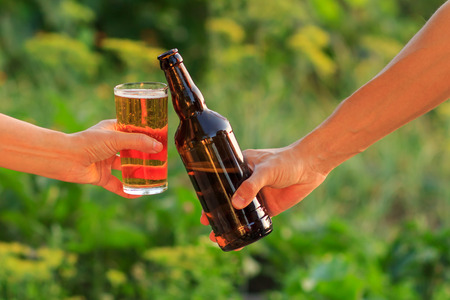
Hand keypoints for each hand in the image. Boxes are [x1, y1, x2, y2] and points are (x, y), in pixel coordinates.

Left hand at [67, 119, 162, 197]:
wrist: (65, 159)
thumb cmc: (88, 143)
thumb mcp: (116, 139)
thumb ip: (138, 142)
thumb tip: (158, 147)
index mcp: (112, 130)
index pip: (133, 130)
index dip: (146, 134)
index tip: (161, 139)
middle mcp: (110, 145)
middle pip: (132, 150)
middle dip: (145, 155)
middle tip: (161, 159)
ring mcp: (106, 161)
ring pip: (126, 168)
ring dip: (138, 173)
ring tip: (153, 176)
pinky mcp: (101, 176)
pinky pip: (117, 185)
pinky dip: (127, 190)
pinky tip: (138, 195)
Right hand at [200, 143, 328, 243]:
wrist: (311, 166)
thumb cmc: (286, 160)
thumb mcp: (266, 170)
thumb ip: (251, 185)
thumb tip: (235, 204)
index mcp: (241, 168)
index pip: (221, 182)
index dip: (210, 195)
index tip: (203, 207)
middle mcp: (246, 182)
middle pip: (228, 199)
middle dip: (217, 213)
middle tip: (207, 226)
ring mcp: (257, 196)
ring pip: (240, 213)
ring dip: (230, 224)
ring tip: (219, 237)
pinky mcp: (269, 207)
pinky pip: (255, 221)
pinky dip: (247, 230)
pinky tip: (240, 240)